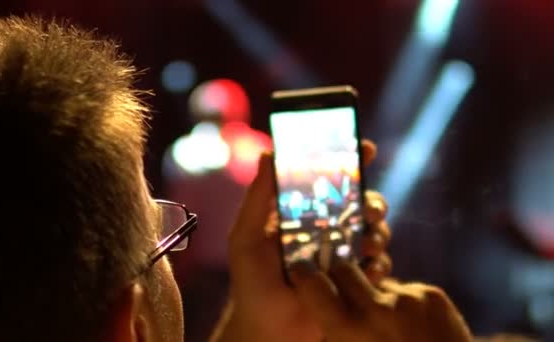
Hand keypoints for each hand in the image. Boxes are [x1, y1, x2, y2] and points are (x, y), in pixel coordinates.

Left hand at [211, 140, 391, 341]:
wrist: (267, 330)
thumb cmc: (251, 282)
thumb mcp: (246, 236)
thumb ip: (258, 197)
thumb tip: (270, 153)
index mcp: (304, 214)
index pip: (330, 181)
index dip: (351, 161)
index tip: (365, 147)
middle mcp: (328, 230)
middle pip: (363, 204)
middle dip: (373, 201)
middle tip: (369, 209)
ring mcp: (344, 256)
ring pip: (376, 233)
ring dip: (379, 233)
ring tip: (368, 244)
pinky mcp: (355, 281)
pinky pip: (379, 267)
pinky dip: (379, 265)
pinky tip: (369, 271)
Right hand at [290, 261, 471, 341]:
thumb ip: (331, 334)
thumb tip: (319, 314)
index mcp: (348, 329)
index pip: (312, 281)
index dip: (304, 275)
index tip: (303, 274)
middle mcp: (377, 308)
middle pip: (343, 267)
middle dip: (338, 276)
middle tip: (342, 295)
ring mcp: (409, 297)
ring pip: (377, 281)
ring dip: (375, 296)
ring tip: (387, 327)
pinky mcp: (433, 296)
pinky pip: (406, 290)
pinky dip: (403, 305)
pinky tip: (412, 330)